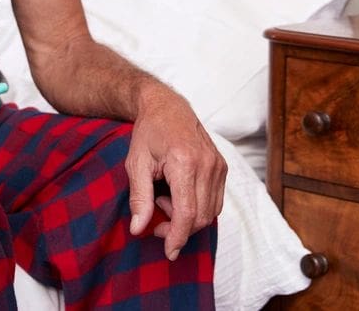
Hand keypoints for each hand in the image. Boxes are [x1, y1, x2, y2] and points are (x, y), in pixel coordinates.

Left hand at [125, 84, 226, 260]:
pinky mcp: (222, 167)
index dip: (178, 237)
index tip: (168, 251)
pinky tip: (178, 195)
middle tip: (155, 219)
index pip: (188, 213)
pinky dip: (198, 208)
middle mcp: (207, 165)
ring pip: (210, 212)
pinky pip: (216, 201)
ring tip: (164, 200)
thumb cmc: (148, 133)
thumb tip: (138, 228)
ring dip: (188, 218)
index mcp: (185, 162)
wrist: (166, 107)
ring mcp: (218, 166)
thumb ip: (139, 198)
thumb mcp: (135, 164)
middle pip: (201, 217)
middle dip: (179, 229)